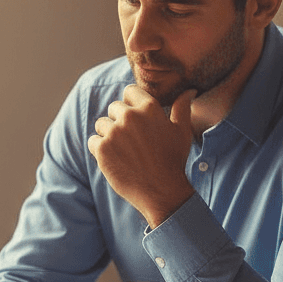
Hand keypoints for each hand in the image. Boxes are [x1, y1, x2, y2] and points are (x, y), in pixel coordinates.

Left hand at [87, 85, 195, 227]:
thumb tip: (189, 90)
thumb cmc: (174, 160)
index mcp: (149, 108)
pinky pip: (93, 141)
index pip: (129, 92)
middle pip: (114, 108)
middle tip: (131, 141)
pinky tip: (115, 159)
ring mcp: (114, 133)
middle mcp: (130, 117)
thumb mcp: (182, 131)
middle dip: (119, 120)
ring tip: (124, 151)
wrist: (162, 191)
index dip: (131, 104)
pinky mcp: (102, 149)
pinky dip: (100, 149)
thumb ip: (182, 107)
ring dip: (108, 135)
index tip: (135, 119)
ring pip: (101, 124)